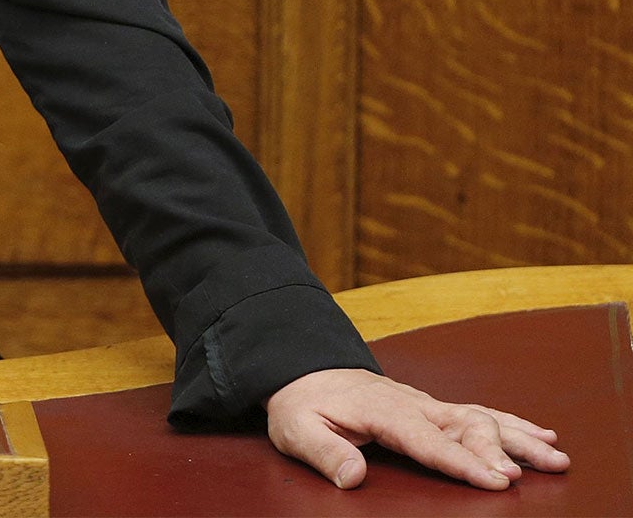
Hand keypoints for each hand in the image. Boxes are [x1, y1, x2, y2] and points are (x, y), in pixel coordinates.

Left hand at [266, 368, 568, 489]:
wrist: (304, 372)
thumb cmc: (303, 405)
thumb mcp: (297, 429)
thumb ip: (324, 453)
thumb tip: (352, 476)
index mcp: (382, 410)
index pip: (427, 439)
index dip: (462, 461)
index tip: (495, 480)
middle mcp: (411, 404)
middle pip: (463, 425)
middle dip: (495, 450)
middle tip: (521, 475)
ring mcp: (425, 403)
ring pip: (480, 417)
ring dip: (518, 437)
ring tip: (555, 457)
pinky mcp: (433, 408)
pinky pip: (478, 413)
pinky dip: (512, 423)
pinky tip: (541, 434)